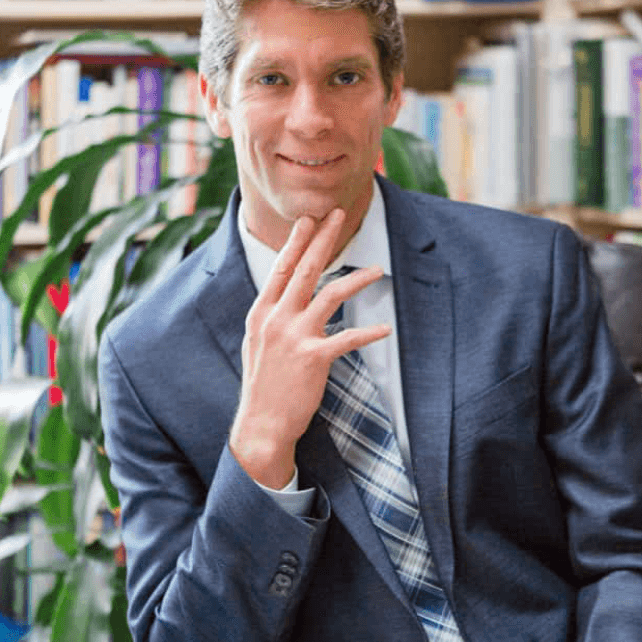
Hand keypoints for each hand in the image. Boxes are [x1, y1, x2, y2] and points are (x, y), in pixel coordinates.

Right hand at [229, 208, 391, 488]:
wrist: (261, 426)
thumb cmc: (263, 387)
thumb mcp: (257, 345)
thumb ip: (270, 319)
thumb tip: (283, 299)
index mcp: (261, 313)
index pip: (281, 269)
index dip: (296, 242)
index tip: (308, 220)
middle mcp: (276, 319)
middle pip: (305, 270)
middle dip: (323, 239)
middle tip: (338, 215)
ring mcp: (294, 337)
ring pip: (330, 295)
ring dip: (357, 280)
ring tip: (378, 270)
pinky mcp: (314, 358)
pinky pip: (347, 338)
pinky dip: (368, 333)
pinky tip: (385, 329)